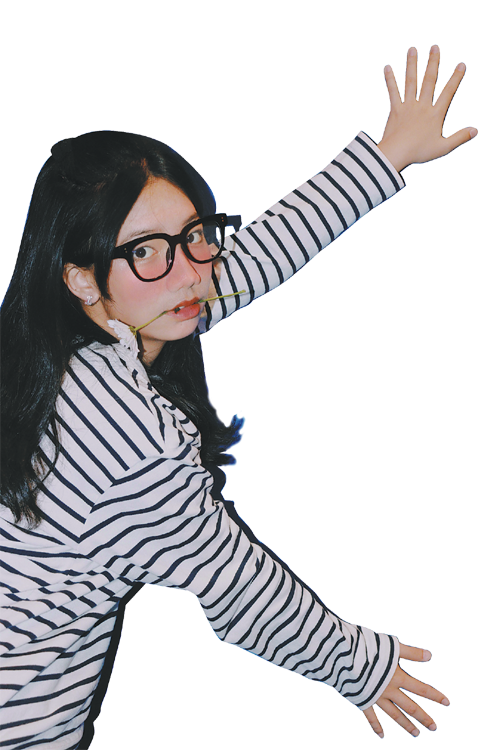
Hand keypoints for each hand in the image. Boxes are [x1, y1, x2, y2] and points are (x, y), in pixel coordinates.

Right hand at [362, 643, 449, 738]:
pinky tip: (382, 736)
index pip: (421, 688)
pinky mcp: (362, 700)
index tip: (448, 703)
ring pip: (394, 715)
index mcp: (397, 676)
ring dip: (406, 725)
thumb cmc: (367, 646)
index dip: (435, 695)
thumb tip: (431, 655)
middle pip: (410, 707)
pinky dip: (376, 727)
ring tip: (417, 735)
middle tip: (434, 728)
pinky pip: (371, 717)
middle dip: (424, 717)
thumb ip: (411, 652)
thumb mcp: (391, 645)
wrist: (343, 656)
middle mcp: (389, 690)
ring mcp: (376, 697)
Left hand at [377, 45, 476, 171]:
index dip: (456, 78)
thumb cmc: (418, 152)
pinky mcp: (395, 110)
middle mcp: (422, 106)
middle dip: (432, 62)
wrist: (396, 154)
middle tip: (434, 47)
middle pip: (429, 80)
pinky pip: (393, 92)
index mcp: (435, 115)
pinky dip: (390, 80)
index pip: (448, 93)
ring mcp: (408, 106)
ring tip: (412, 48)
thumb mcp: (443, 147)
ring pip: (410, 82)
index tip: (461, 64)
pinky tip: (388, 67)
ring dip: (411, 64)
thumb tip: (475, 131)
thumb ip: (460, 138)